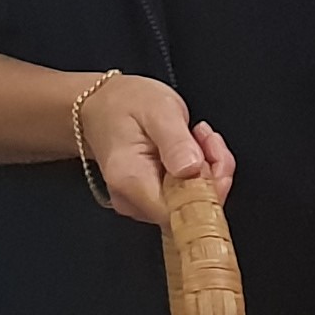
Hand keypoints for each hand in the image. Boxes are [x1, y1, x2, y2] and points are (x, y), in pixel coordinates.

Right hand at [81, 75, 233, 225]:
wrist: (102, 103)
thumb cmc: (125, 103)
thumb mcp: (158, 110)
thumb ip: (175, 142)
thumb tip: (192, 170)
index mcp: (131, 180)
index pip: (181, 211)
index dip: (209, 188)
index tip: (210, 152)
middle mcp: (132, 199)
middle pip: (191, 208)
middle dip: (212, 172)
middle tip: (205, 137)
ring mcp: (140, 202)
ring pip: (194, 201)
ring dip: (207, 169)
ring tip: (196, 136)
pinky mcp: (150, 198)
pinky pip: (187, 195)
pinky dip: (199, 172)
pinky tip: (192, 148)